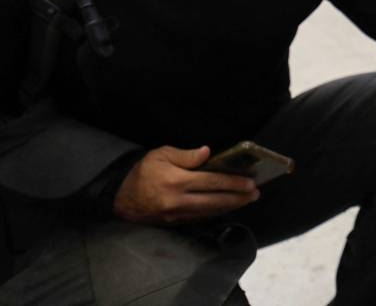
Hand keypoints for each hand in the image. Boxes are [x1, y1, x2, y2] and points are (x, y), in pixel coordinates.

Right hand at [113, 146, 259, 224]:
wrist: (119, 196)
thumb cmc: (142, 171)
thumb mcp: (161, 154)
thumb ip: (186, 155)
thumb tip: (208, 152)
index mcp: (177, 181)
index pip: (212, 182)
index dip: (233, 182)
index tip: (250, 181)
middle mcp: (179, 200)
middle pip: (216, 200)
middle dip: (238, 197)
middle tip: (255, 193)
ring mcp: (177, 214)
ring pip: (210, 211)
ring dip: (231, 206)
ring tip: (247, 200)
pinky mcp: (174, 222)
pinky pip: (200, 218)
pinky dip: (216, 213)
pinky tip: (226, 207)